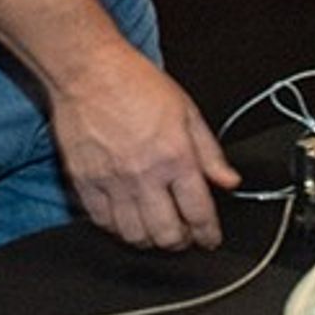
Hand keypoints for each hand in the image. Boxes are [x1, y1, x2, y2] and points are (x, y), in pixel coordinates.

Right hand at [49, 43, 237, 251]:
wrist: (88, 70)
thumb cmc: (134, 83)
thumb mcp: (187, 111)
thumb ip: (209, 152)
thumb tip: (228, 181)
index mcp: (175, 157)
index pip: (199, 213)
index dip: (208, 235)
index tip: (209, 239)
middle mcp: (144, 175)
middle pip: (166, 234)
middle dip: (181, 243)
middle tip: (184, 237)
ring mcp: (112, 182)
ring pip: (134, 235)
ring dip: (150, 240)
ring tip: (156, 230)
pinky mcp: (85, 182)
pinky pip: (103, 222)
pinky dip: (118, 228)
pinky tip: (126, 219)